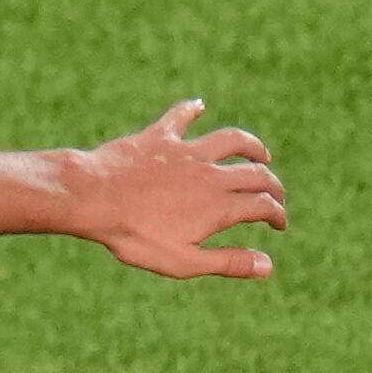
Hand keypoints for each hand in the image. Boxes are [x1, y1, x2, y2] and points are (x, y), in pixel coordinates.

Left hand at [69, 100, 284, 277]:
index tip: (278, 224)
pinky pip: (182, 116)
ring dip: (251, 146)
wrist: (92, 197)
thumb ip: (227, 262)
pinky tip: (199, 106)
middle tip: (276, 195)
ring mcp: (187, 152)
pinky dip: (192, 109)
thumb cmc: (134, 236)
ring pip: (232, 141)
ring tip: (260, 155)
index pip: (263, 207)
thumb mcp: (182, 261)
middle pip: (256, 174)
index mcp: (220, 206)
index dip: (276, 215)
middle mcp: (211, 174)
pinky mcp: (161, 137)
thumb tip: (268, 266)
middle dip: (273, 185)